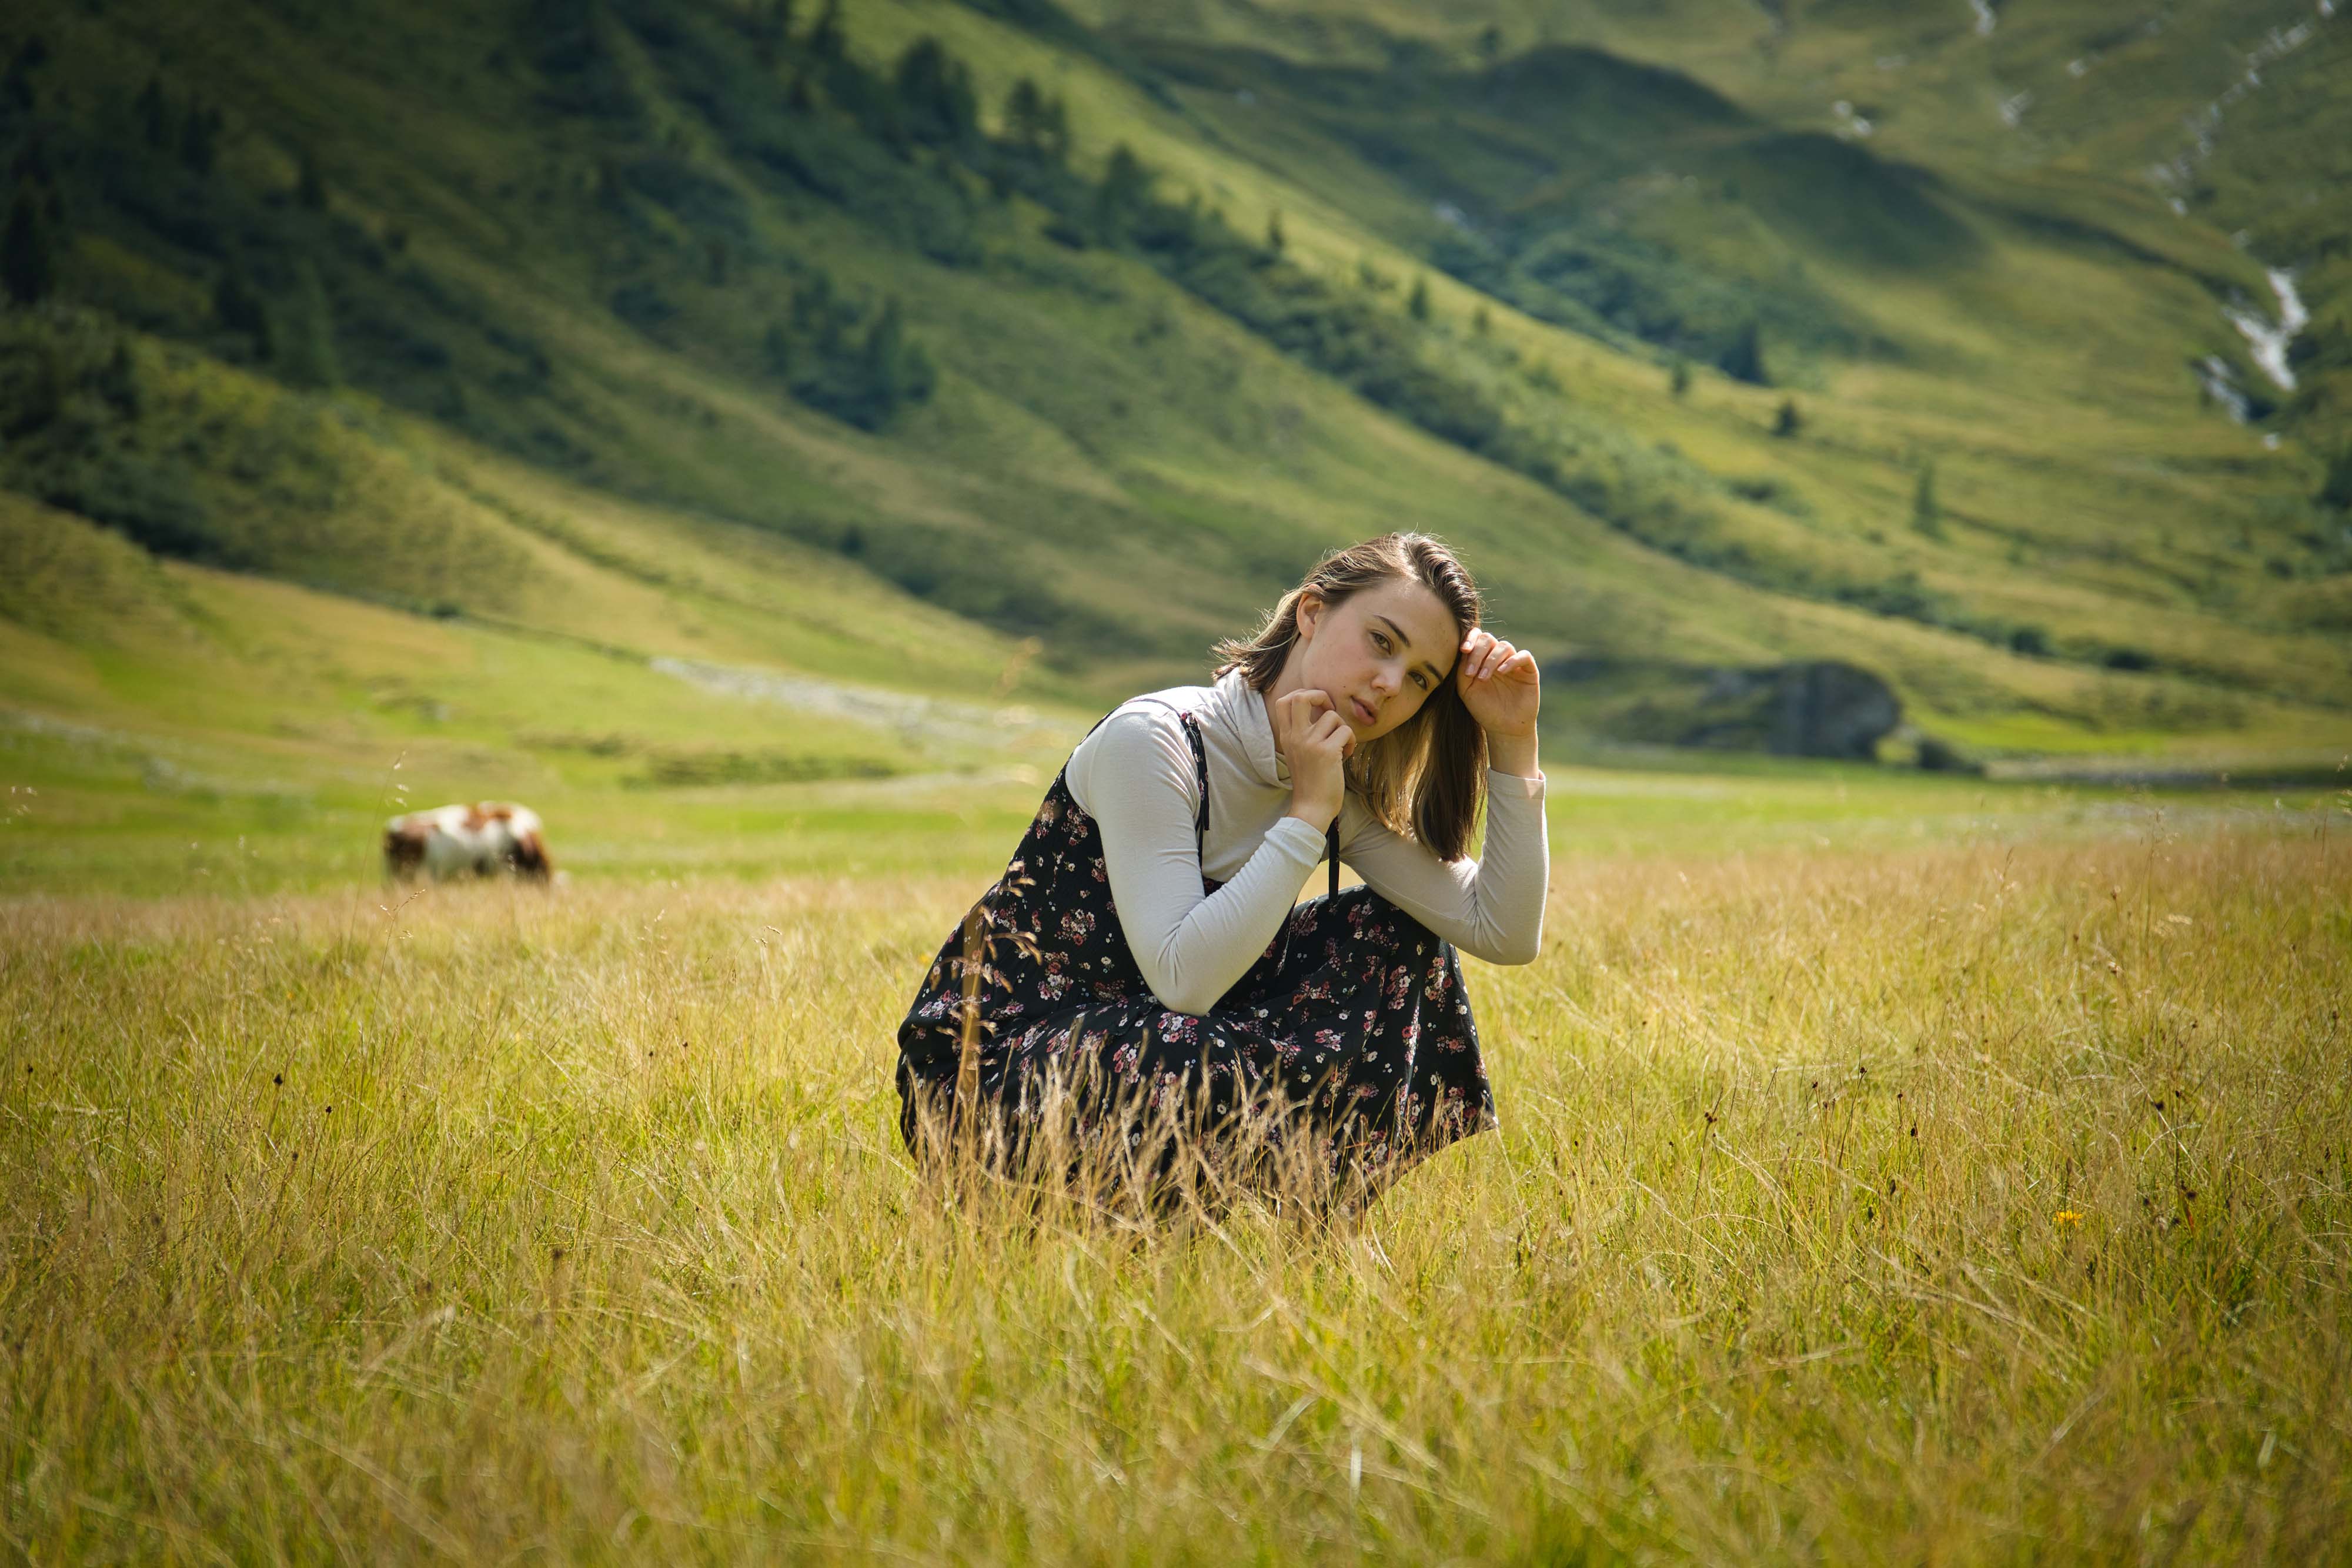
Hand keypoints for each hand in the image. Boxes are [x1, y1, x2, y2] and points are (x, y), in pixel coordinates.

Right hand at [1271, 688, 1352, 829]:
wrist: (1311, 809)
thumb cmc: (1310, 783)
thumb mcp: (1299, 754)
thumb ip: (1304, 734)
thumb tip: (1324, 713)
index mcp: (1286, 737)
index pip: (1284, 701)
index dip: (1302, 695)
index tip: (1316, 708)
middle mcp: (1295, 737)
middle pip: (1301, 696)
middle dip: (1320, 696)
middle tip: (1329, 711)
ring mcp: (1309, 744)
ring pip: (1332, 715)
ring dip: (1342, 728)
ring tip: (1341, 745)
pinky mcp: (1326, 752)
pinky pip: (1345, 731)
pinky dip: (1351, 741)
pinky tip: (1345, 755)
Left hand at [1456, 629, 1540, 773]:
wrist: (1504, 728)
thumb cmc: (1484, 709)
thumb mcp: (1466, 690)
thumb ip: (1461, 670)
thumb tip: (1463, 650)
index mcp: (1481, 659)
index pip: (1477, 638)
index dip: (1470, 638)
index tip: (1463, 650)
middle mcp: (1497, 658)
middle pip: (1489, 639)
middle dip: (1478, 652)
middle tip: (1471, 672)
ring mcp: (1514, 663)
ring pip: (1504, 646)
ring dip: (1491, 659)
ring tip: (1484, 677)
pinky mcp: (1529, 670)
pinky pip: (1524, 656)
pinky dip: (1512, 660)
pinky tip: (1502, 671)